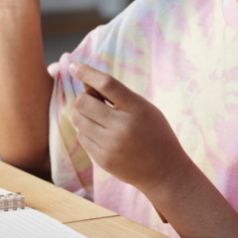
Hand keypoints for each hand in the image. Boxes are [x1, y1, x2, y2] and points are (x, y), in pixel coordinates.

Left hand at [68, 61, 191, 194]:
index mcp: (137, 108)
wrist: (164, 171)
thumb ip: (116, 96)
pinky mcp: (103, 160)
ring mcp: (112, 145)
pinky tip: (103, 137)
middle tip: (95, 103)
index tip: (73, 65)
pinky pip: (81, 137)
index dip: (87, 72)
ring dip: (84, 116)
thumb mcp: (143, 108)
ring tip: (101, 121)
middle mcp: (123, 126)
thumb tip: (85, 82)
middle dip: (84, 99)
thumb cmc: (154, 133)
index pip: (108, 84)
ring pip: (78, 120)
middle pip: (84, 102)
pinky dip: (87, 133)